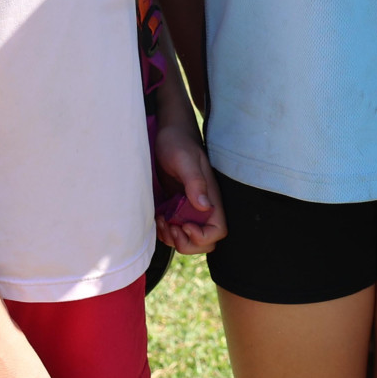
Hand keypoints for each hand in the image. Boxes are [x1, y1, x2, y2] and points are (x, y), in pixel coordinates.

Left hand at [153, 122, 226, 253]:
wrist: (167, 134)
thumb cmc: (177, 142)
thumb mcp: (184, 159)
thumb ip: (194, 182)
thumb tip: (204, 206)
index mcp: (211, 197)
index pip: (218, 230)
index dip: (202, 236)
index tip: (184, 225)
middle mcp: (203, 206)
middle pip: (206, 242)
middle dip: (186, 243)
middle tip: (170, 228)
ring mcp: (190, 208)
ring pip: (189, 240)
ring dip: (174, 239)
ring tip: (161, 222)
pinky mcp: (177, 207)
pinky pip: (175, 231)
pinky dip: (166, 232)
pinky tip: (158, 218)